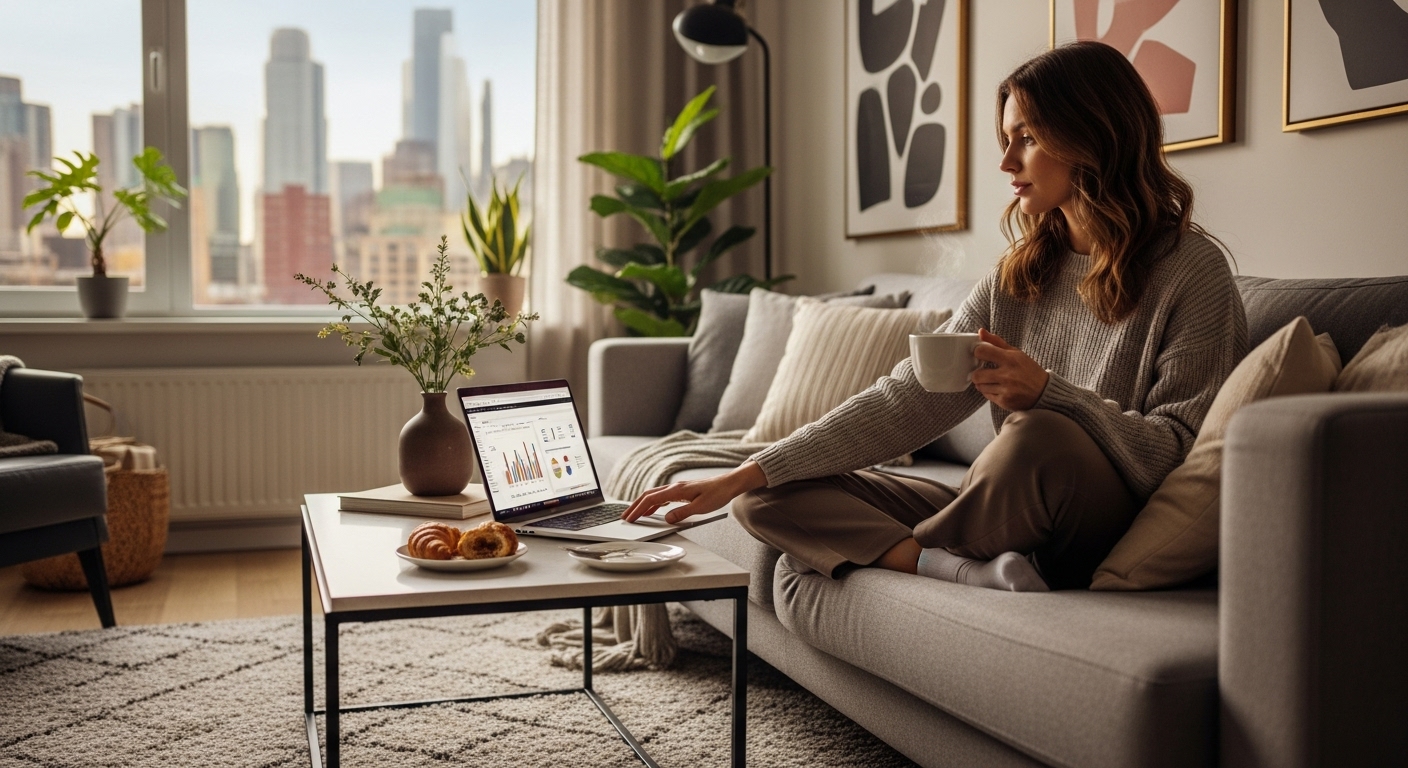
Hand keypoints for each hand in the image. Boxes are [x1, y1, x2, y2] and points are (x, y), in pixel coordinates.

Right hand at [621, 461, 767, 523]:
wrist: (728, 484)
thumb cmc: (717, 494)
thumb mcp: (700, 508)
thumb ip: (682, 514)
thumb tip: (666, 519)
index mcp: (676, 490)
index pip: (651, 499)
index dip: (638, 509)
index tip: (630, 518)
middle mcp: (674, 487)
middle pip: (648, 495)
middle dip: (635, 506)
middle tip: (625, 517)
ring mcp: (677, 488)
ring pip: (654, 495)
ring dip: (643, 505)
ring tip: (635, 515)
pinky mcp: (682, 491)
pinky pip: (662, 497)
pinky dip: (653, 504)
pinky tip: (652, 510)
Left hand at [971, 329, 1049, 410]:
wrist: (1043, 391)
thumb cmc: (1028, 370)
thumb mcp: (1016, 353)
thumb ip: (996, 342)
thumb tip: (980, 331)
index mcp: (1010, 359)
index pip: (981, 352)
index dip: (978, 353)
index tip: (981, 355)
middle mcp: (1007, 375)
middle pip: (977, 374)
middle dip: (978, 373)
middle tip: (984, 371)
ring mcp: (1006, 389)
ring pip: (980, 386)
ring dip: (983, 383)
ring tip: (993, 380)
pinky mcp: (1005, 401)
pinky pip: (987, 395)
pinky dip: (990, 392)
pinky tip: (999, 388)